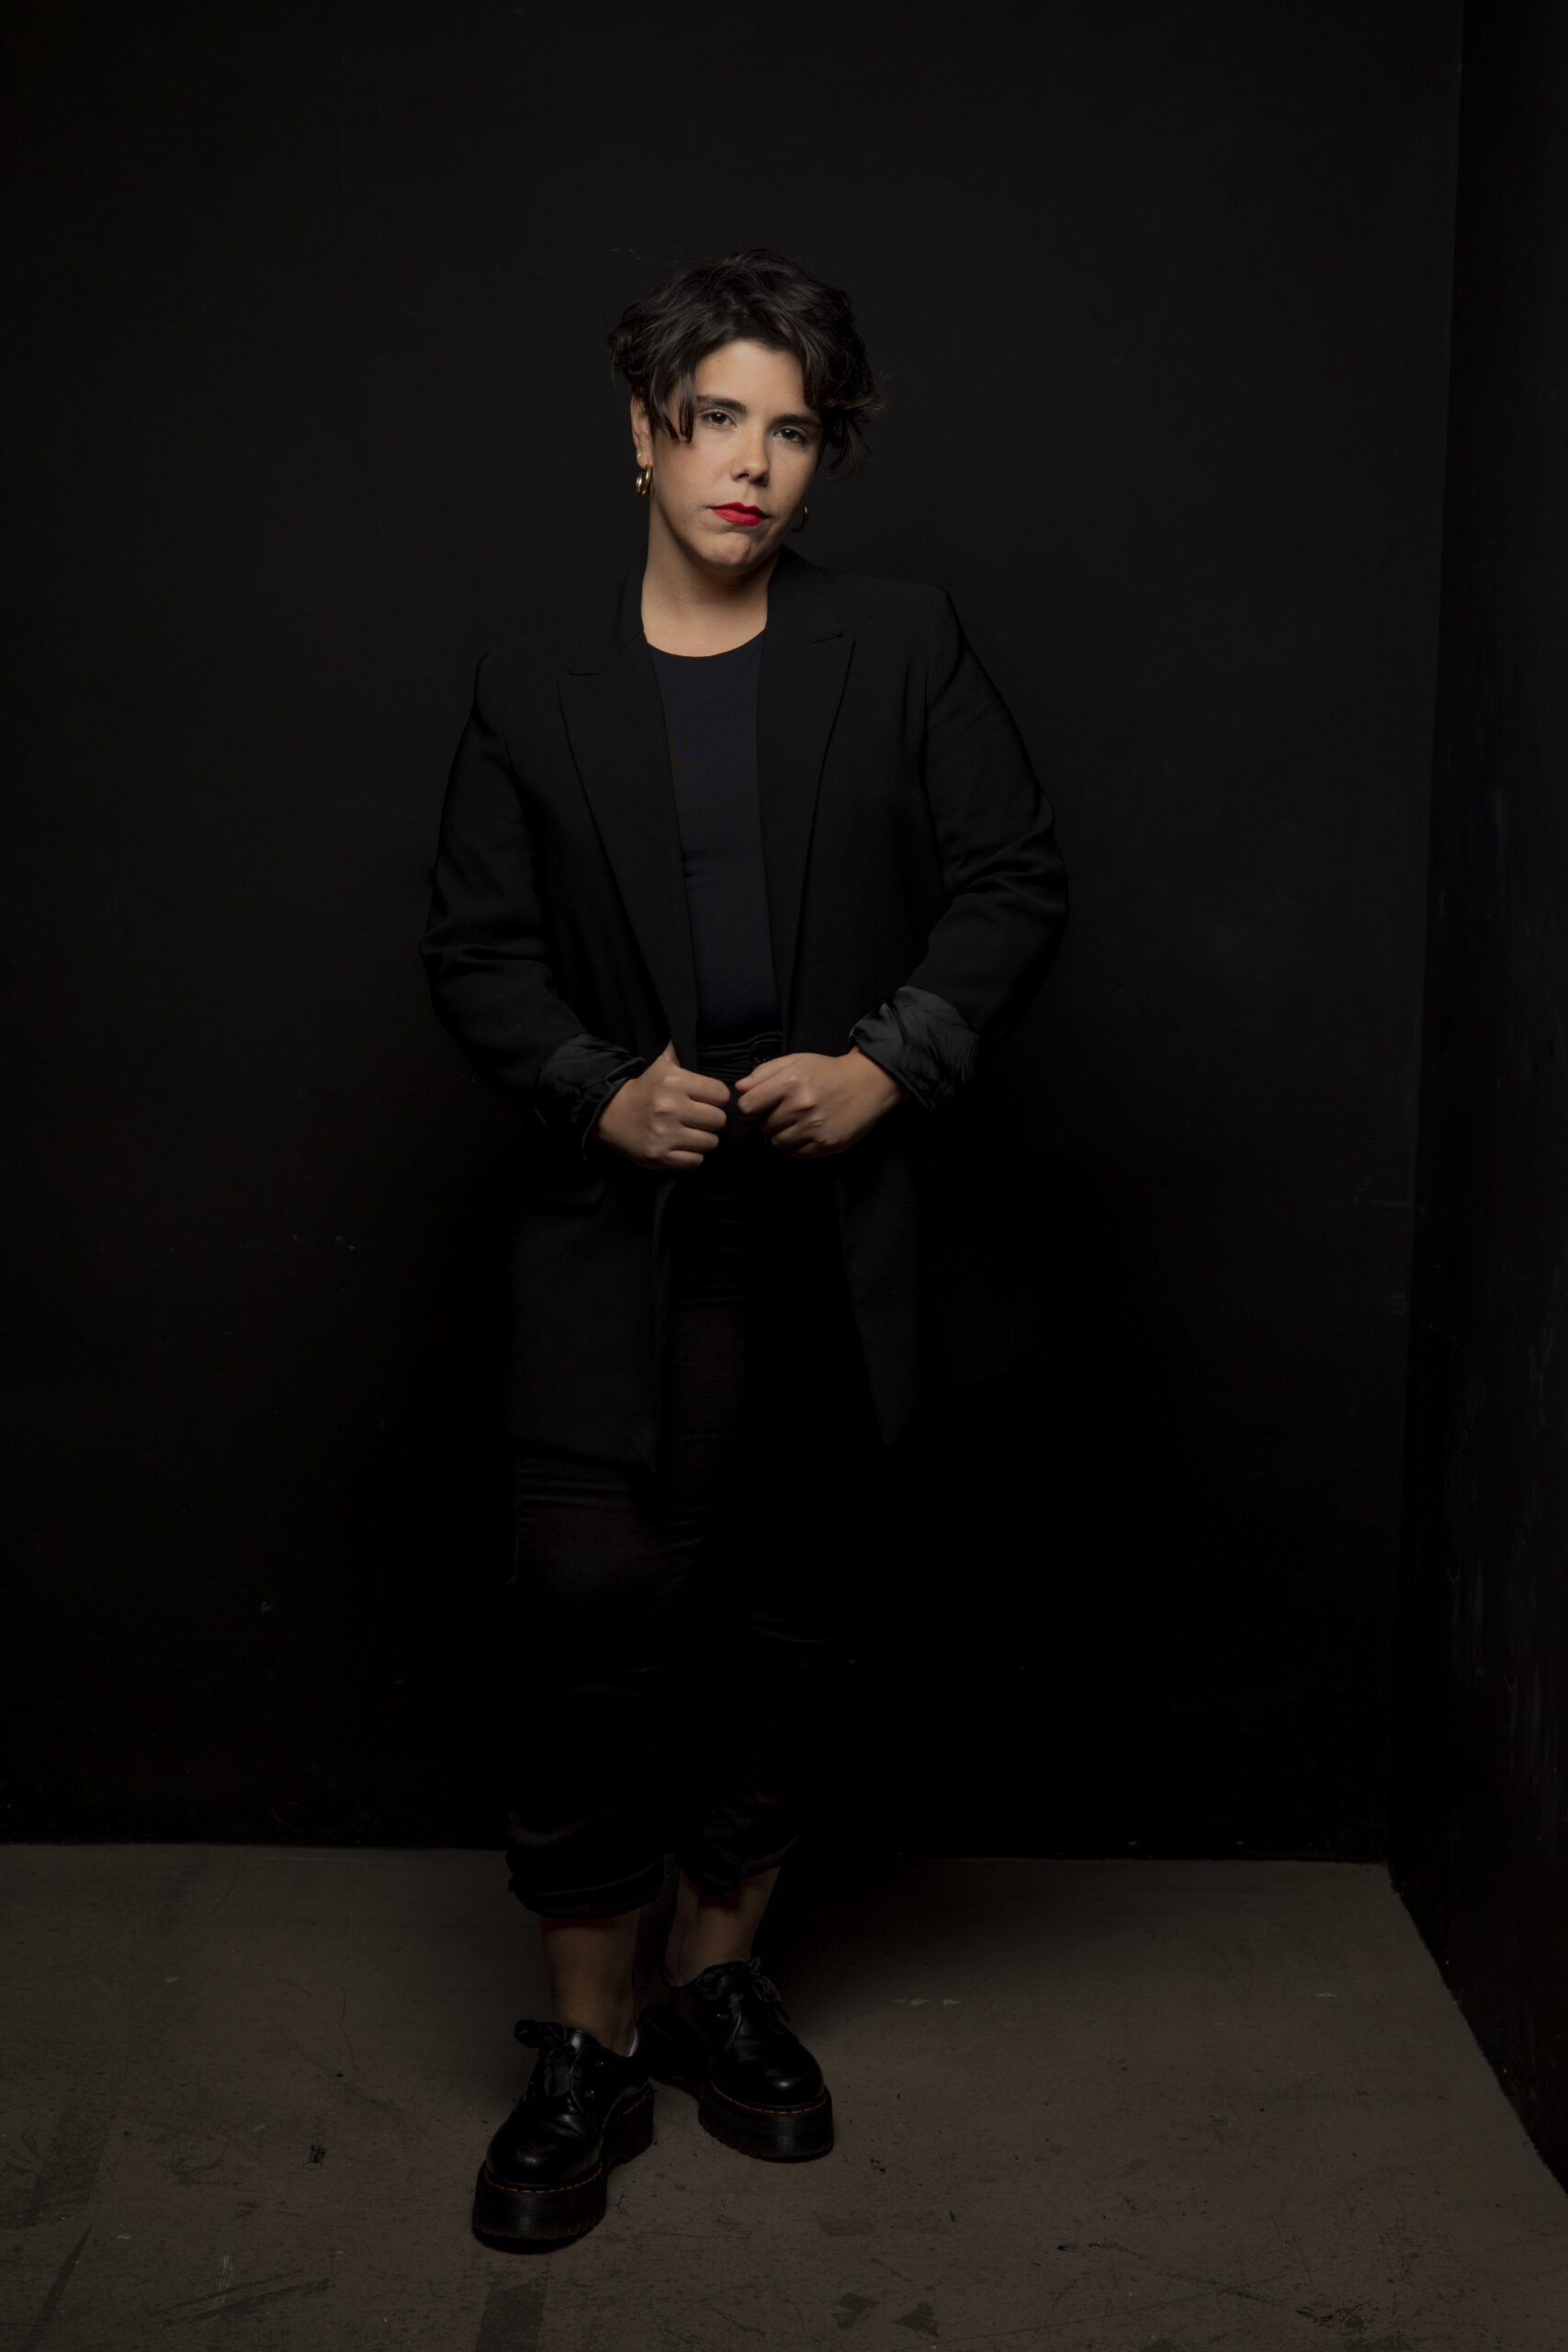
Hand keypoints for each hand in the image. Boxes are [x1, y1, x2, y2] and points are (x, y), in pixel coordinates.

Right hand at [593, 1040, 729, 1169]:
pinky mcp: (659, 1155)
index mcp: (674, 1082)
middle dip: (713, 1120)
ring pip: (710, 1142)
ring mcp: (665, 1134)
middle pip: (718, 1120)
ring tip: (693, 1133)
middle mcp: (670, 1107)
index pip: (721, 1094)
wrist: (610, 1114)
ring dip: (705, 1139)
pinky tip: (683, 1146)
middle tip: (701, 1119)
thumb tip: (687, 1027)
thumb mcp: (660, 1067)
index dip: (718, 1098)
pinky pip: (695, 1161)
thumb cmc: (644, 1090)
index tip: (708, 1101)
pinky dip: (693, 1156)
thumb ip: (679, 1051)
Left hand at [733, 1047, 907, 1158]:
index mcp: (790, 1082)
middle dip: (769, 1119)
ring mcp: (815, 1127)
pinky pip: (797, 1153)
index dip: (750, 1106)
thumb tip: (740, 1088)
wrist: (867, 1084)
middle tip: (784, 1110)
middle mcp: (801, 1106)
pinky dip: (798, 1145)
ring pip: (778, 1142)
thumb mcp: (796, 1061)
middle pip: (763, 1126)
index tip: (759, 1104)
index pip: (748, 1107)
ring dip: (782, 1134)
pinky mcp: (826, 1144)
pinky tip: (808, 1131)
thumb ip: (764, 1072)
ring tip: (797, 1121)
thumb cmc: (827, 1071)